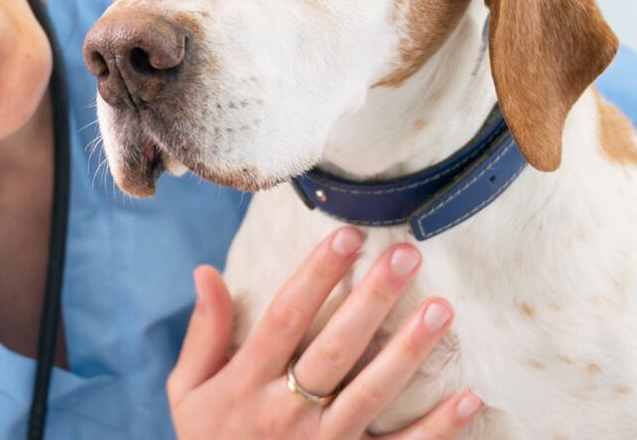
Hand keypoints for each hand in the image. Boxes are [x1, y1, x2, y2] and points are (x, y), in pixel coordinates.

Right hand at [168, 227, 481, 438]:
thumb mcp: (188, 391)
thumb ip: (203, 334)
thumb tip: (204, 272)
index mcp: (247, 382)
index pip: (286, 316)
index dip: (317, 274)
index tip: (348, 235)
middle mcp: (286, 412)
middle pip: (335, 347)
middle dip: (372, 298)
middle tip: (405, 255)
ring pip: (371, 393)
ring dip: (409, 352)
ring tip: (441, 309)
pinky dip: (436, 430)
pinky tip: (468, 398)